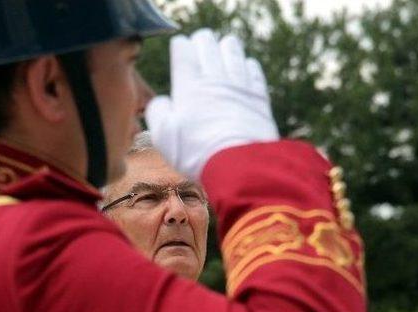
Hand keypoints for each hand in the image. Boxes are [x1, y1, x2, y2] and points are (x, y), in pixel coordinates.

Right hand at [145, 28, 278, 178]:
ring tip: (223, 47)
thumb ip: (158, 112)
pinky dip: (247, 64)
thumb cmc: (197, 153)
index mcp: (187, 86)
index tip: (180, 48)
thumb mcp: (163, 137)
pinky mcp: (259, 96)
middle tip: (199, 45)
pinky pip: (253, 69)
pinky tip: (245, 66)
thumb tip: (163, 102)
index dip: (180, 46)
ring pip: (232, 50)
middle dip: (201, 40)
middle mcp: (214, 79)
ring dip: (226, 46)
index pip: (183, 49)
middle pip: (207, 43)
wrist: (240, 164)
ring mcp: (239, 85)